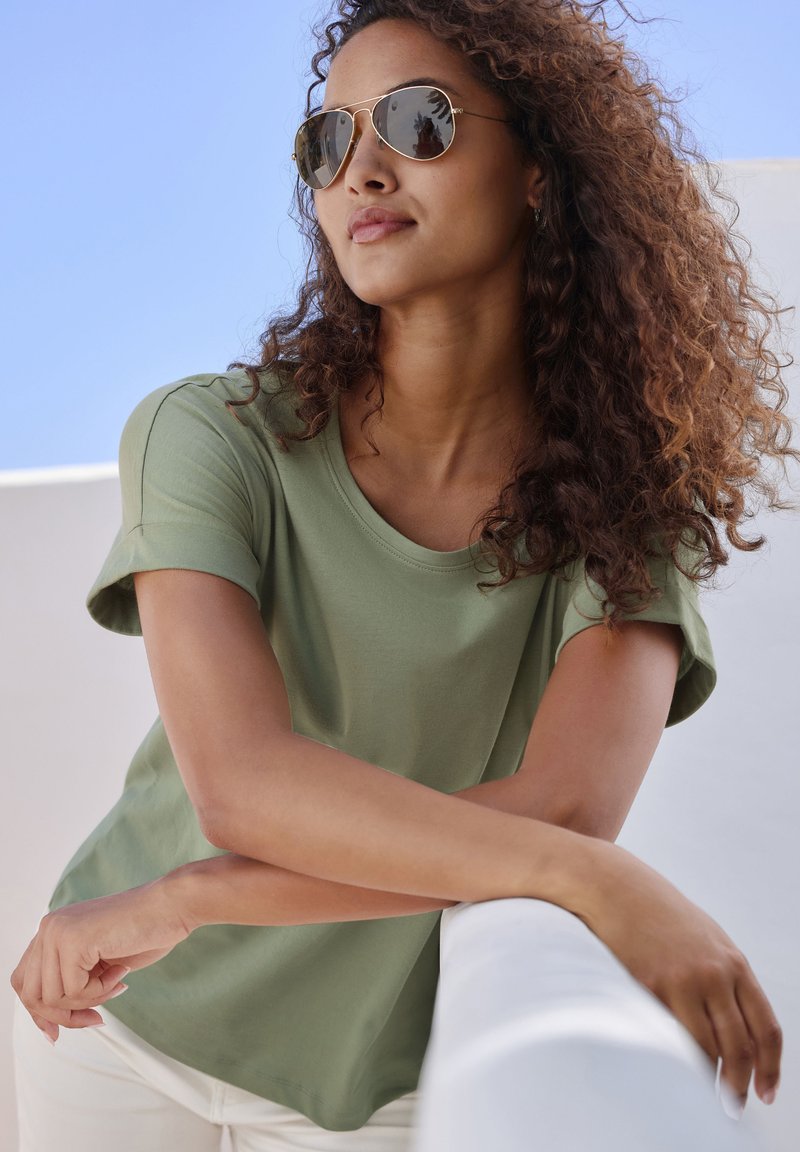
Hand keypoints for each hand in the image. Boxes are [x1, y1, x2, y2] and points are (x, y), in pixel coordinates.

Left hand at [9, 881, 190, 1043]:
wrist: (171, 906)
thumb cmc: (145, 930)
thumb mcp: (97, 963)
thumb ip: (71, 983)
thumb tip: (50, 1025)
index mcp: (53, 930)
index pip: (25, 981)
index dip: (40, 1011)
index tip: (57, 1031)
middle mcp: (50, 928)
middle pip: (32, 995)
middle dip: (66, 1014)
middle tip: (96, 1015)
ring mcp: (58, 932)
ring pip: (53, 997)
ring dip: (90, 1000)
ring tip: (115, 981)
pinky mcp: (73, 941)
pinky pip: (75, 990)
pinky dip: (102, 991)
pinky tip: (120, 971)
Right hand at [581, 841, 781, 1112]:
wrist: (617, 888)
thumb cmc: (661, 914)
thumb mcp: (709, 940)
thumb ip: (728, 980)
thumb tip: (743, 1033)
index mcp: (734, 963)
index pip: (766, 1029)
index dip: (770, 1069)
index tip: (765, 1092)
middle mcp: (713, 974)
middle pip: (738, 1048)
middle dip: (738, 1086)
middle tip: (733, 1106)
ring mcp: (680, 982)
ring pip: (703, 1049)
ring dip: (704, 1077)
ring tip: (701, 1092)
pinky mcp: (646, 987)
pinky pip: (666, 1036)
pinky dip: (671, 1057)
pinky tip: (670, 1065)